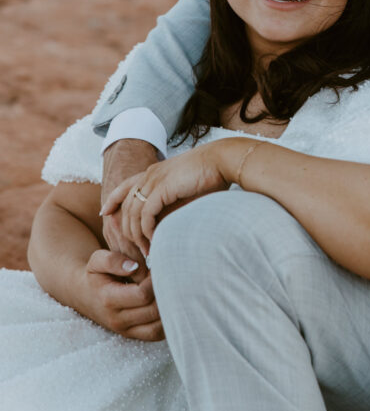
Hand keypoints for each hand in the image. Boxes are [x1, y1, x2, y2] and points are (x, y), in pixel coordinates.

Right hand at [79, 249, 163, 340]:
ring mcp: (126, 330)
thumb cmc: (95, 274)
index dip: (156, 281)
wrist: (84, 295)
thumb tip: (135, 266)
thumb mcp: (97, 261)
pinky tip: (169, 305)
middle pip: (153, 311)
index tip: (159, 268)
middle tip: (170, 279)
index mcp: (109, 299)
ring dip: (170, 309)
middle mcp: (118, 319)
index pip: (143, 295)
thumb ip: (113, 260)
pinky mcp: (133, 335)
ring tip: (171, 291)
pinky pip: (156, 334)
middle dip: (167, 294)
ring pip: (158, 327)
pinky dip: (168, 322)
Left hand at [101, 141, 234, 256]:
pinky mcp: (162, 188)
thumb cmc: (212, 175)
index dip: (112, 200)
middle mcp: (150, 175)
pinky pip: (145, 214)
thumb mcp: (186, 189)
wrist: (223, 160)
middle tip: (136, 248)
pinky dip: (146, 230)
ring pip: (133, 212)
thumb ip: (173, 203)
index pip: (124, 186)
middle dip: (126, 229)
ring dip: (137, 235)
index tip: (105, 213)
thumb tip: (168, 224)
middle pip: (125, 205)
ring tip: (147, 251)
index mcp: (154, 172)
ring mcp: (154, 180)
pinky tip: (153, 241)